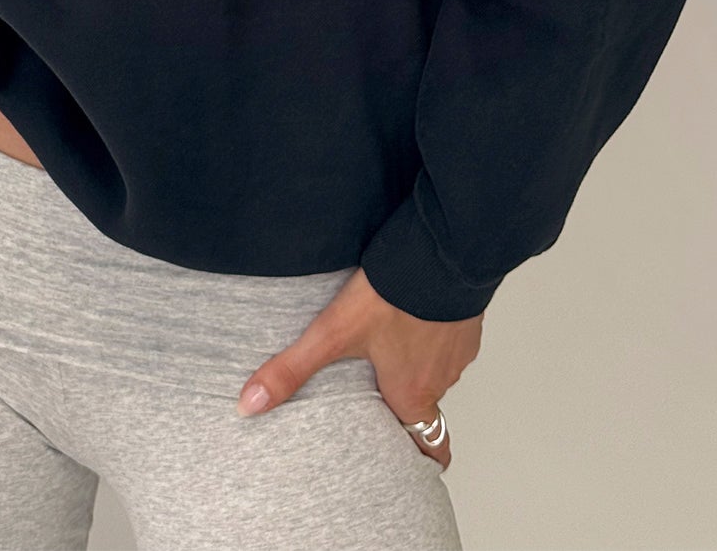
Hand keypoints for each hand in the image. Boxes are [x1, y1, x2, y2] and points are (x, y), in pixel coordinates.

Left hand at [234, 267, 481, 469]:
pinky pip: (449, 336)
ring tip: (388, 341)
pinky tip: (409, 309)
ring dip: (417, 361)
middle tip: (380, 393)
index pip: (431, 446)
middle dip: (406, 402)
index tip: (413, 464)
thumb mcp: (332, 333)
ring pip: (437, 368)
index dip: (423, 458)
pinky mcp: (466, 320)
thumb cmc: (393, 296)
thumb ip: (292, 369)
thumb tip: (249, 405)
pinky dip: (431, 330)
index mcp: (412, 392)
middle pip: (426, 404)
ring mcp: (457, 349)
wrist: (441, 252)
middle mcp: (441, 378)